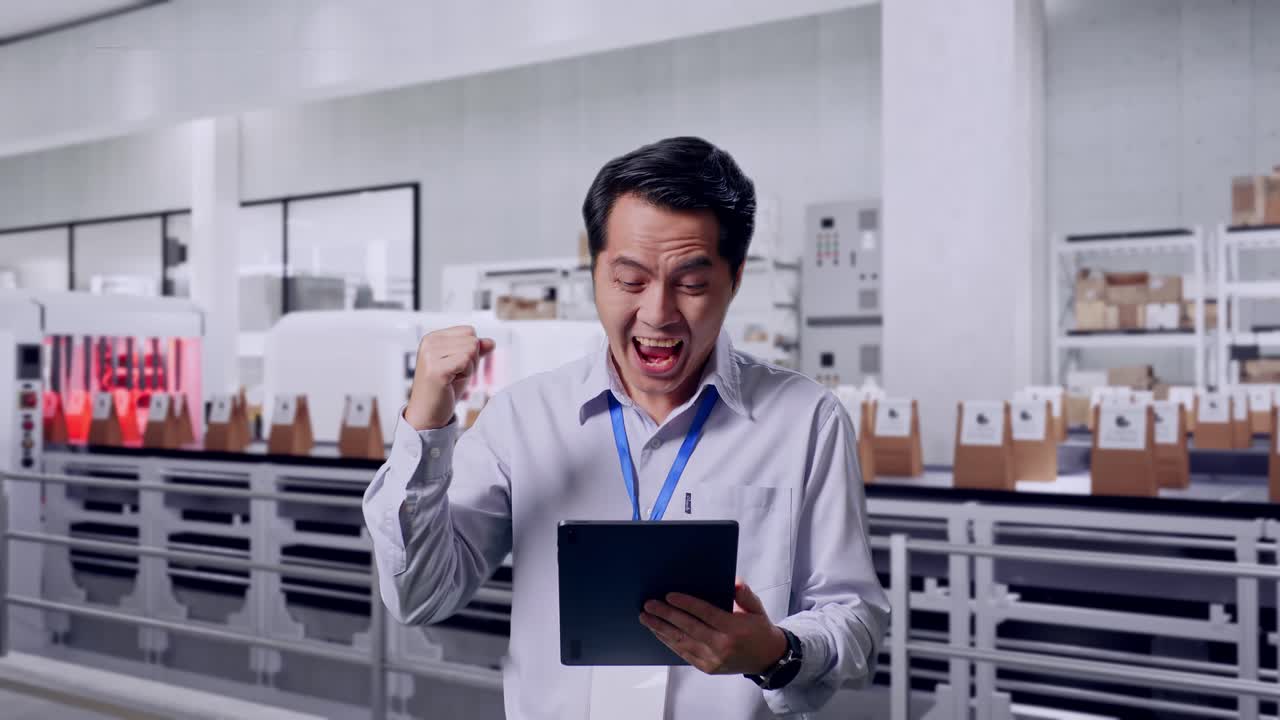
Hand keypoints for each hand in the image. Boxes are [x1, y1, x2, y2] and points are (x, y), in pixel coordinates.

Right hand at [404, 326, 495, 429]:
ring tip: (452, 378)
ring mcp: (431, 354)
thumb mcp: (463, 365)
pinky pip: (466, 361)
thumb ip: (476, 351)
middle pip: (472, 340)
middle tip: (455, 375)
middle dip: (471, 360)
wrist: (427, 414)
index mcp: (434, 337)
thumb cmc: (444, 390)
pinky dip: (466, 374)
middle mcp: (430, 342)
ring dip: (468, 368)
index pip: (469, 331)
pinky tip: (451, 382)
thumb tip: (491, 342)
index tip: (456, 365)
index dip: (471, 350)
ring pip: (471, 350)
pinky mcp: (436, 369)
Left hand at [640, 579, 786, 675]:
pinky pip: (683, 653)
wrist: (767, 658)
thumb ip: (745, 594)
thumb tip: (733, 583)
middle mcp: (722, 646)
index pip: (706, 614)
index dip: (686, 604)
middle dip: (666, 615)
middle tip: (649, 605)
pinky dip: (669, 642)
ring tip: (646, 618)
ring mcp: (713, 659)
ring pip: (682, 642)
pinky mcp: (707, 668)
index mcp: (734, 629)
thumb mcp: (756, 608)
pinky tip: (658, 632)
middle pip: (688, 628)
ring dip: (661, 629)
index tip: (669, 595)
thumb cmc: (758, 629)